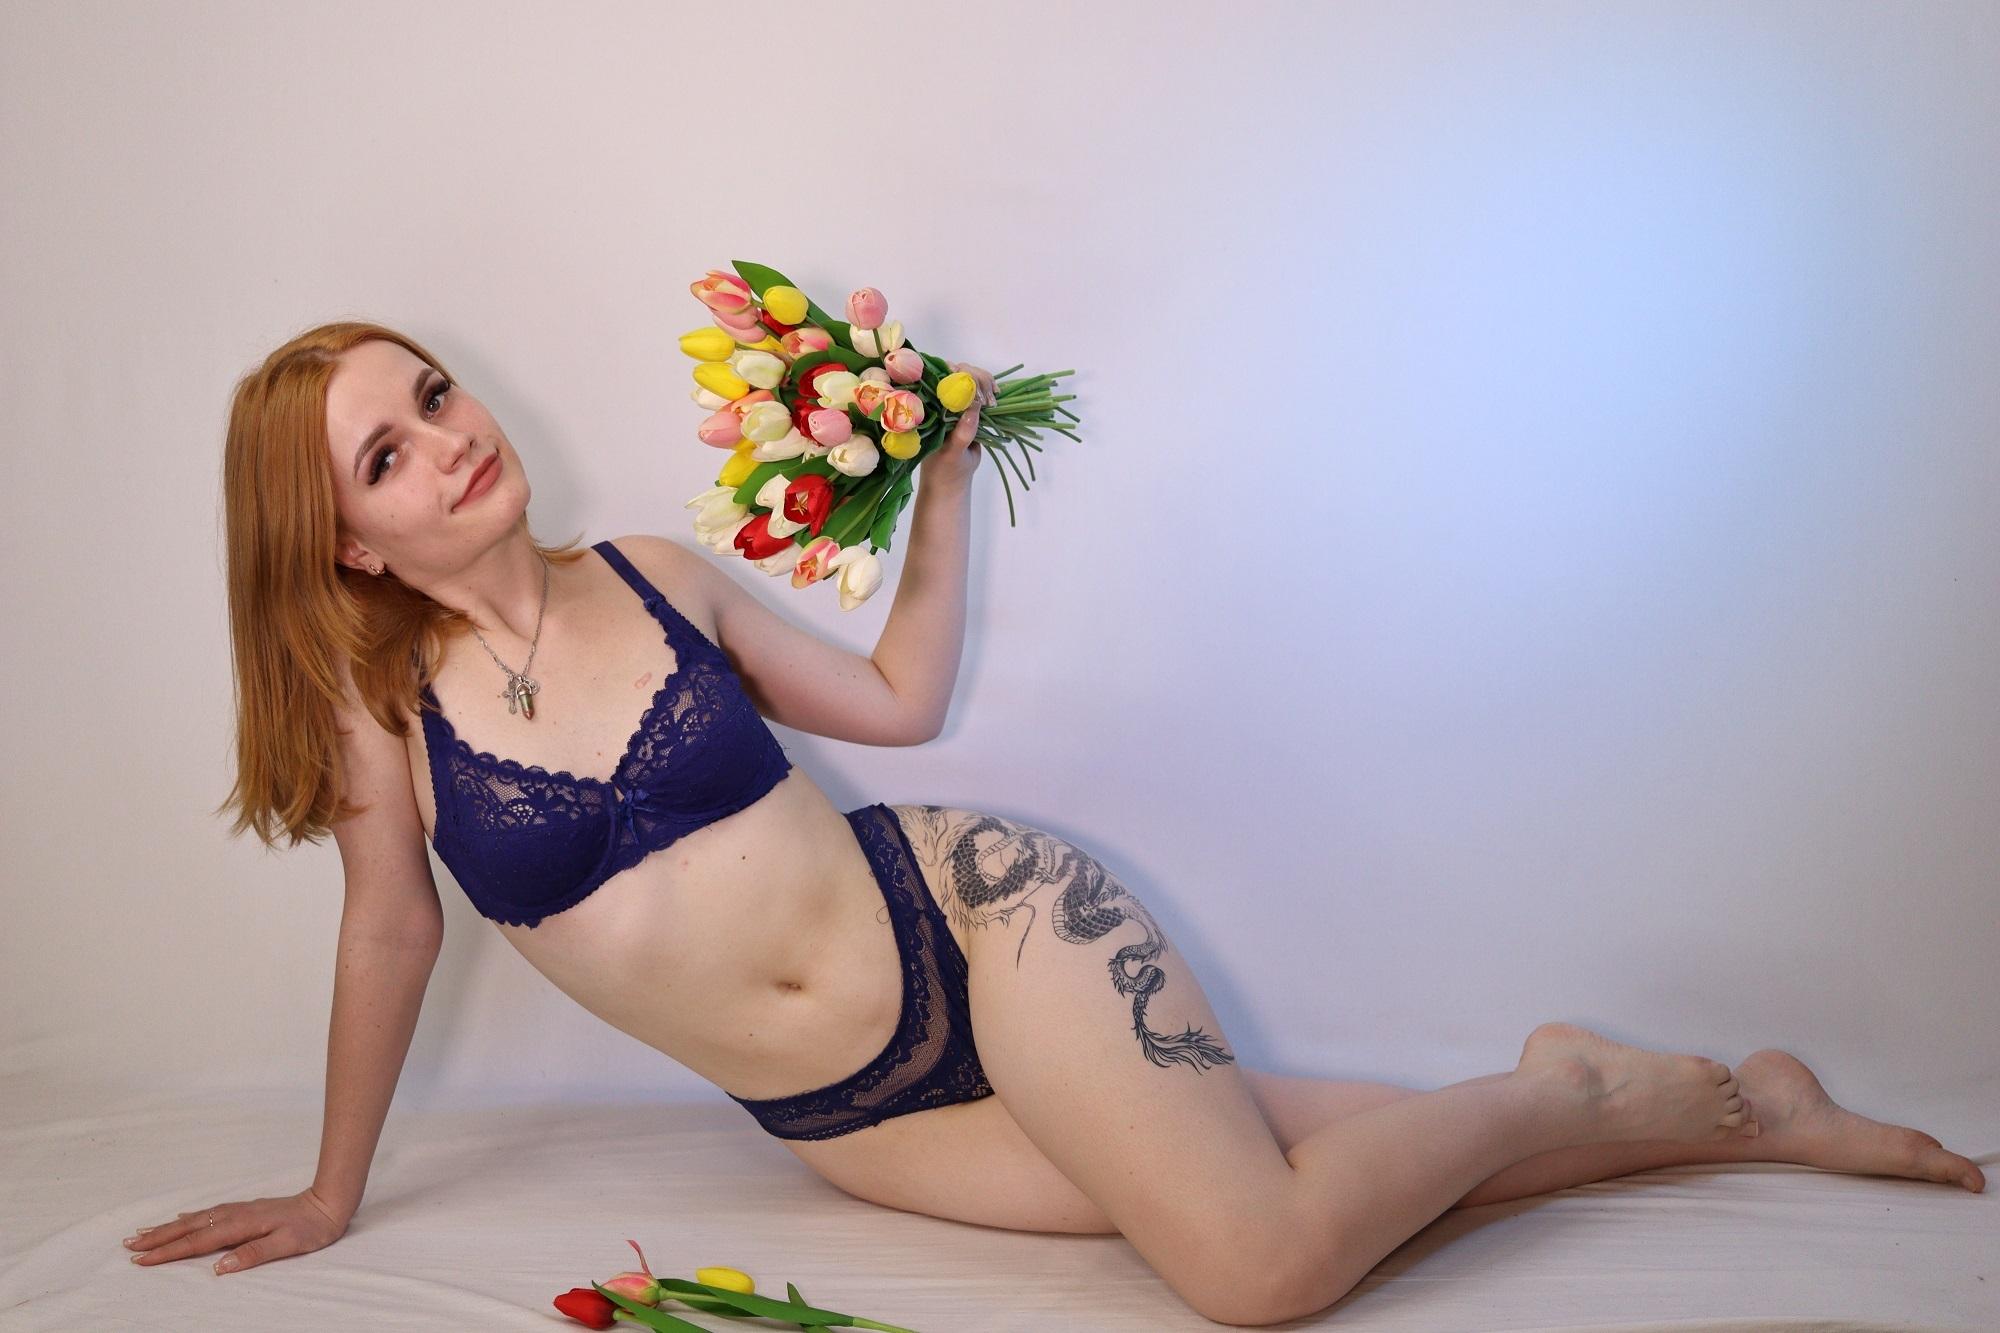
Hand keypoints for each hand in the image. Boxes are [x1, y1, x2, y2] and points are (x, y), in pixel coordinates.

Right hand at [123, 1186, 349, 1274]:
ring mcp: (238, 1210)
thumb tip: (220, 1266)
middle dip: (158, 1238)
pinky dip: (189, 1217)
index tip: (142, 1260)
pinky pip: (207, 1213)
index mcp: (241, 1225)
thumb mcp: (288, 1244)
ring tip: (142, 1233)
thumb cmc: (311, 1228)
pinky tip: (180, 1218)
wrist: (329, 1202)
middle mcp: (235, 1214)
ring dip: (168, 1227)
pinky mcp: (244, 1210)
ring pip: (195, 1219)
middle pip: (189, 1228)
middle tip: (128, 1246)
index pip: (198, 1242)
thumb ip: (254, 1253)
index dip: (169, 1252)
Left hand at [922, 361, 997, 491]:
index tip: (970, 384)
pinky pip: (981, 393)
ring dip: (985, 383)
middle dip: (975, 380)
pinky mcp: (971, 409)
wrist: (953, 479)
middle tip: (987, 399)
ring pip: (972, 380)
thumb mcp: (953, 452)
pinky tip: (997, 394)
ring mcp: (957, 403)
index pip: (939, 378)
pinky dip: (990, 391)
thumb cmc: (945, 467)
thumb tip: (974, 407)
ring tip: (993, 400)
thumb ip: (962, 433)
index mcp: (930, 407)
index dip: (955, 374)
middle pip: (959, 374)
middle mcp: (942, 400)